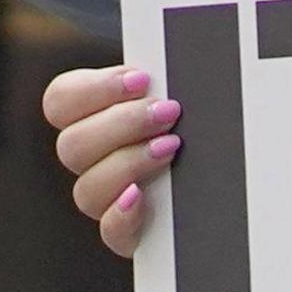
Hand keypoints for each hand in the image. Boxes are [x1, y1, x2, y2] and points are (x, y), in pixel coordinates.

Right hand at [46, 63, 183, 258]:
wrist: (230, 177)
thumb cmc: (201, 121)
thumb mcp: (184, 92)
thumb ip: (167, 77)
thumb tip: (171, 58)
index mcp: (95, 117)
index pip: (61, 100)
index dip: (93, 88)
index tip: (141, 78)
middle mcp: (94, 160)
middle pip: (72, 145)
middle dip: (122, 123)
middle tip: (168, 111)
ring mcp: (109, 199)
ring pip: (87, 189)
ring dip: (128, 163)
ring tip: (172, 146)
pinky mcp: (131, 232)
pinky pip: (111, 233)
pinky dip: (123, 215)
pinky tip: (141, 197)